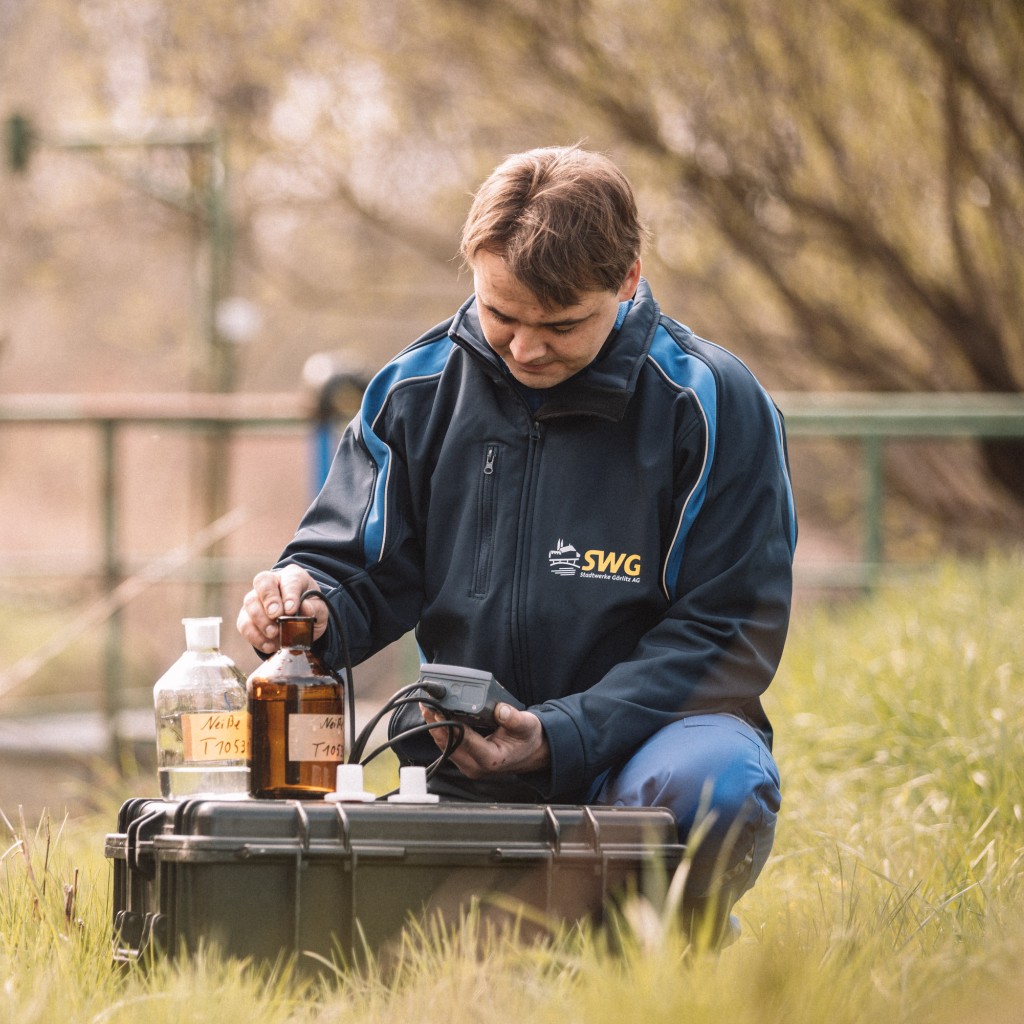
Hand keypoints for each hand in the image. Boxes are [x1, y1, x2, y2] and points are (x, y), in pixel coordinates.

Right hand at [236, 565, 327, 653]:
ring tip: (273, 634)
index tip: (291, 610)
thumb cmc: (310, 610)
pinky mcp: (247, 616)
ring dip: (260, 620)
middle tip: (276, 616)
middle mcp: (272, 582)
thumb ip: (315, 609)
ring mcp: (256, 597)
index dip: (289, 594)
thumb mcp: (320, 610)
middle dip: (269, 600)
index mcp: (293, 576)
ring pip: (250, 602)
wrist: (301, 622)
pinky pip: (244, 623)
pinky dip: (255, 636)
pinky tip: (269, 645)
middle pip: (262, 582)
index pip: (289, 579)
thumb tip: (305, 608)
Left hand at [420, 702, 550, 777]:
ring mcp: (469, 765)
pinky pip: (448, 746)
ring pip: (445, 746)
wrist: (532, 754)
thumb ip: (514, 718)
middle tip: (427, 704)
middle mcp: (476, 766)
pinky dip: (441, 730)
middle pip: (448, 744)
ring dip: (435, 726)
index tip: (438, 709)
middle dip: (435, 724)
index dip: (449, 724)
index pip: (464, 740)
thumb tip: (500, 709)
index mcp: (490, 758)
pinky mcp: (465, 760)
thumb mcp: (527, 725)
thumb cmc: (529, 740)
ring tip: (427, 706)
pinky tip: (436, 715)